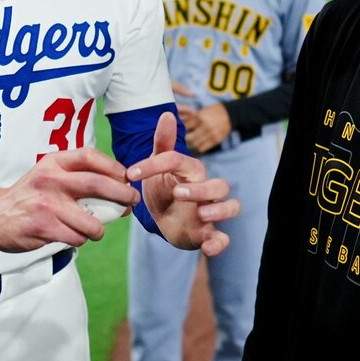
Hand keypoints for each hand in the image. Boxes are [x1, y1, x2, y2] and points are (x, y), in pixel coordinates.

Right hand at [0, 148, 141, 251]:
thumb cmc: (31, 194)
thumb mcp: (49, 174)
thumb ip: (78, 176)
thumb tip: (120, 187)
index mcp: (53, 163)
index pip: (90, 157)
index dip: (114, 166)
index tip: (127, 177)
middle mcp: (51, 180)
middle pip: (98, 184)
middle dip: (122, 194)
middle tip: (131, 202)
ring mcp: (47, 205)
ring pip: (91, 221)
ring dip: (99, 229)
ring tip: (94, 229)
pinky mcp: (44, 227)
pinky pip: (77, 237)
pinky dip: (80, 239)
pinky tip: (71, 235)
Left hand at [126, 111, 237, 255]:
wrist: (165, 219)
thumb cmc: (164, 188)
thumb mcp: (159, 166)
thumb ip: (163, 143)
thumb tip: (166, 113)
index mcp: (190, 171)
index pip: (177, 161)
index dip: (154, 165)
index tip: (129, 174)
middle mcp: (205, 190)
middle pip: (219, 185)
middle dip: (200, 189)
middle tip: (177, 194)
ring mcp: (209, 212)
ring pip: (230, 207)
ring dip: (219, 210)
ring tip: (201, 214)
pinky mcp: (208, 233)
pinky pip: (223, 238)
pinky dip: (219, 243)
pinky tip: (208, 247)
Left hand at [179, 102, 230, 153]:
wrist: (230, 114)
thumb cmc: (212, 111)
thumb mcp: (200, 111)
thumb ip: (189, 119)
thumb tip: (176, 124)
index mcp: (199, 117)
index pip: (185, 127)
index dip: (179, 131)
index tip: (175, 133)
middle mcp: (205, 127)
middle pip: (189, 138)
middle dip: (182, 140)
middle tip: (178, 141)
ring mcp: (211, 135)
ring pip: (195, 145)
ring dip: (189, 146)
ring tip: (185, 145)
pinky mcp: (216, 141)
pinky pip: (202, 149)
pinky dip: (196, 149)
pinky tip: (193, 147)